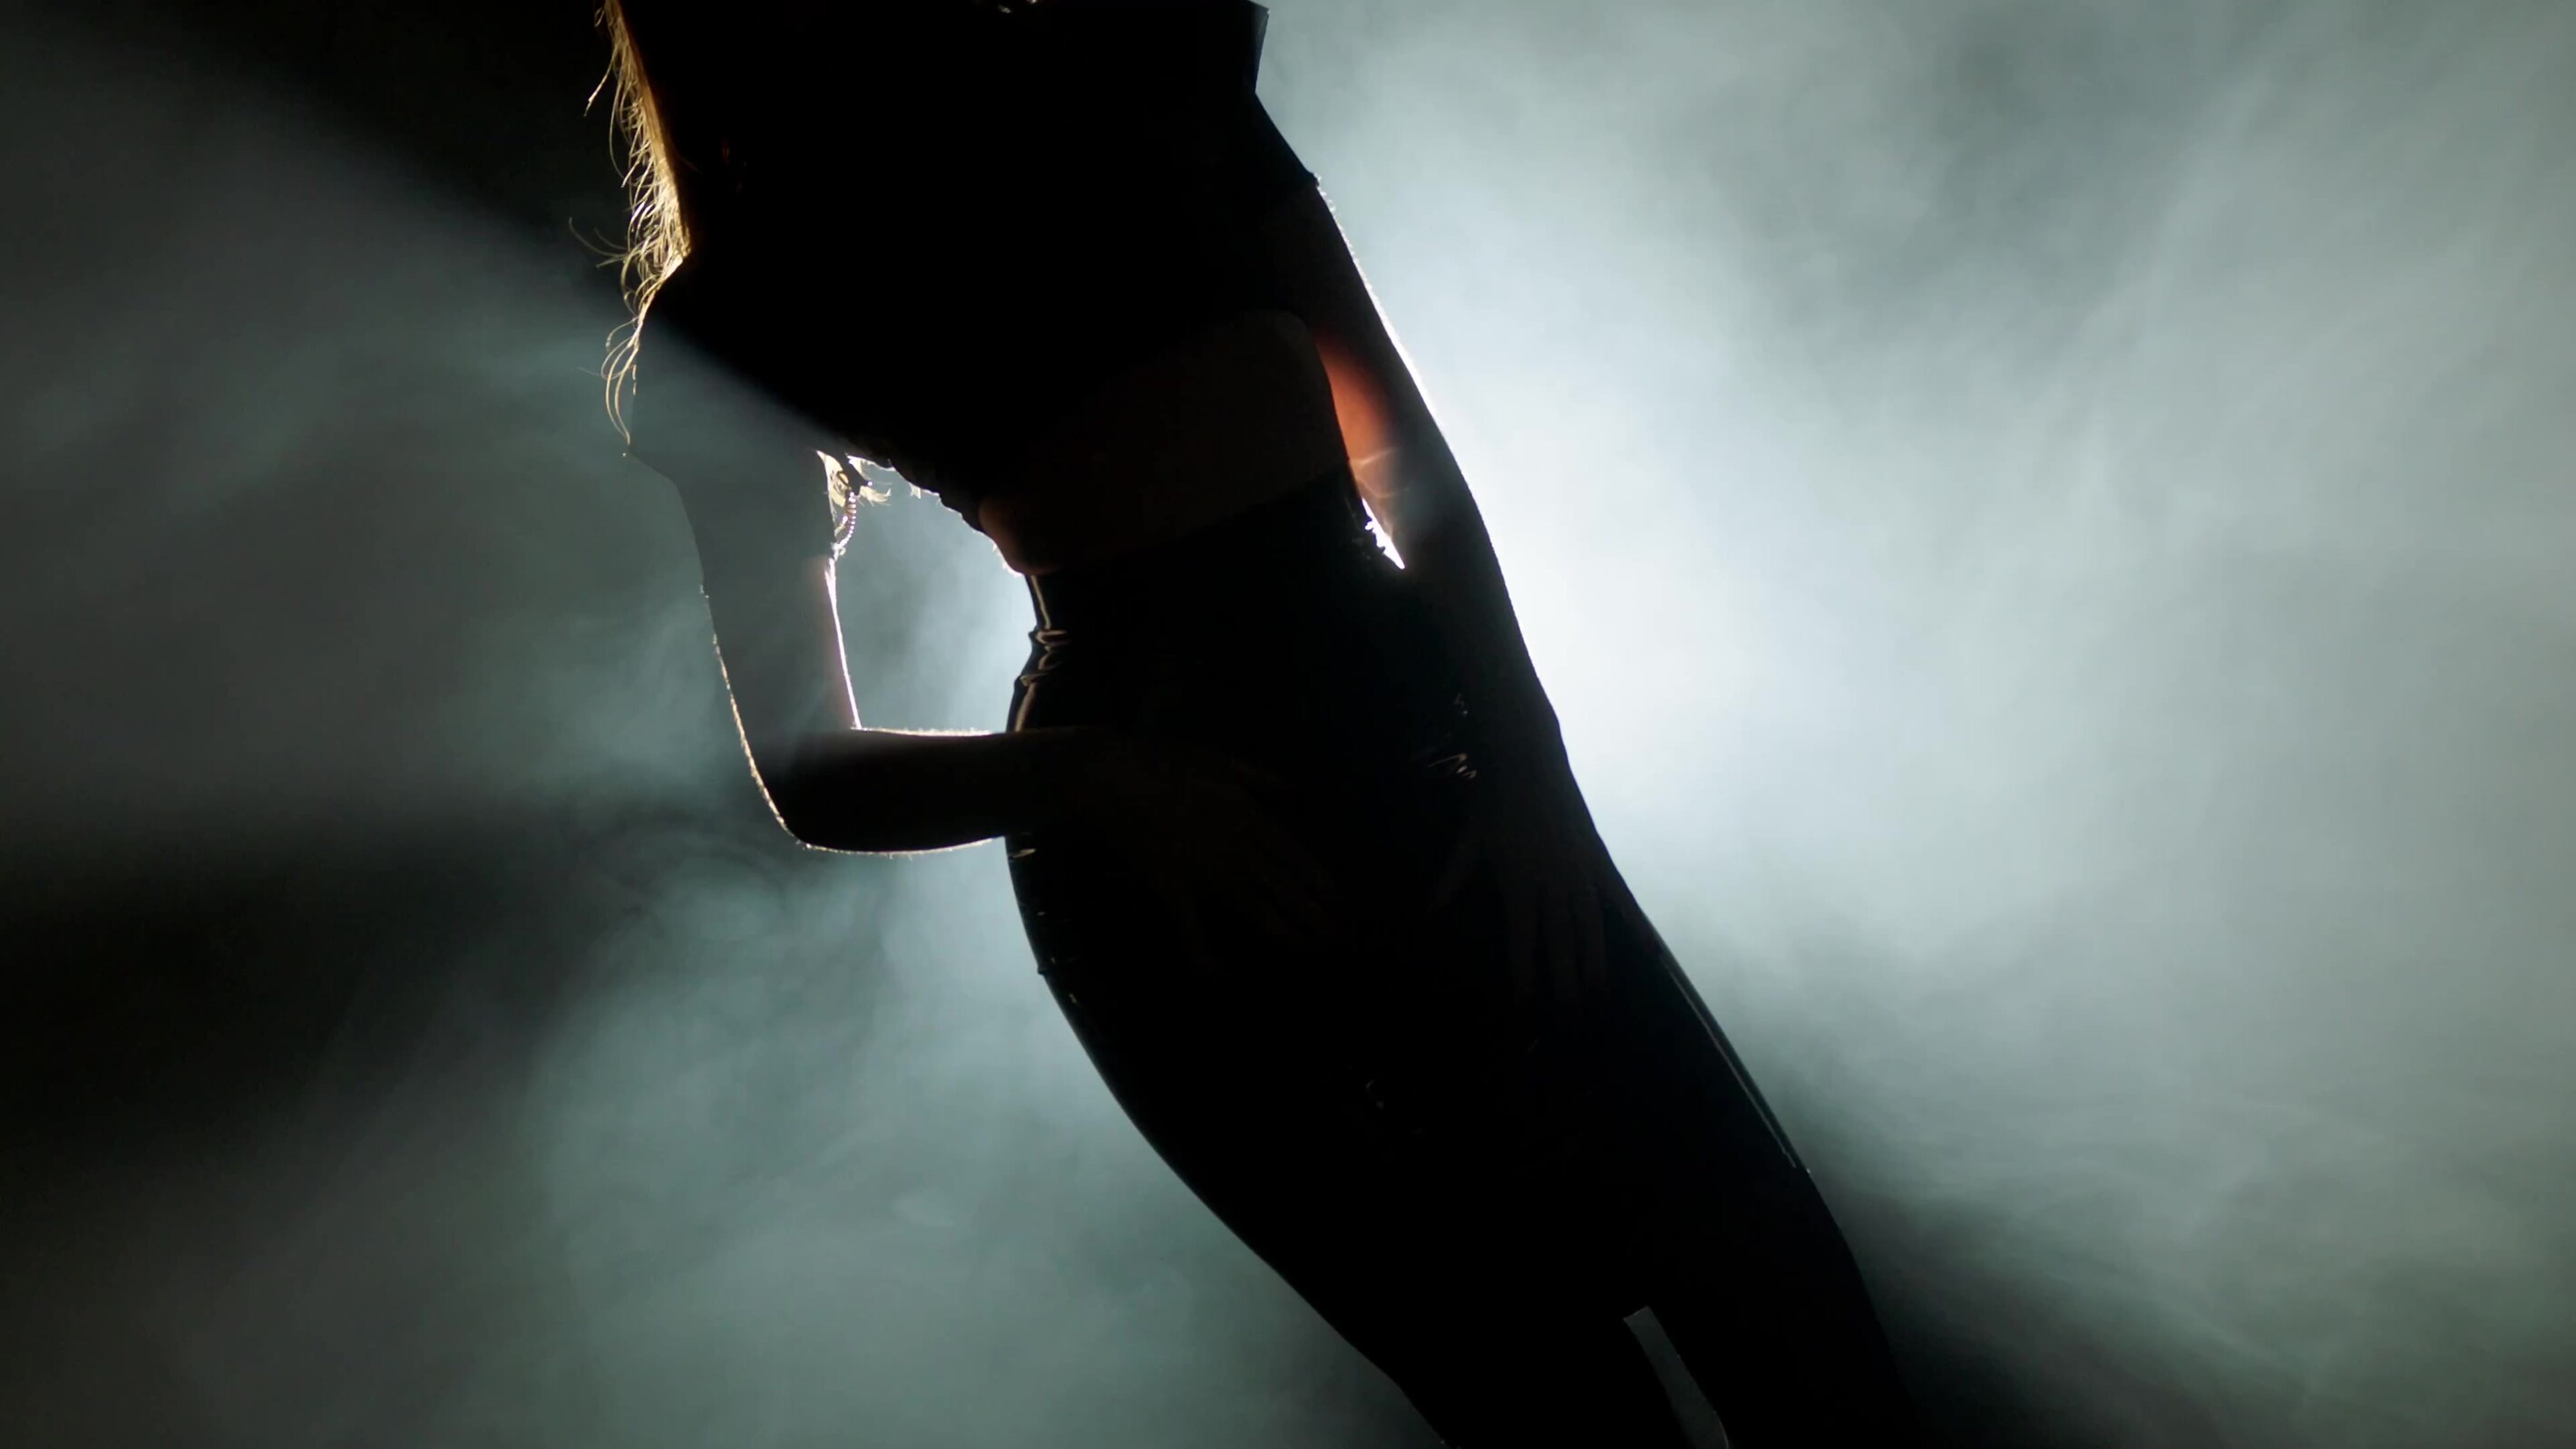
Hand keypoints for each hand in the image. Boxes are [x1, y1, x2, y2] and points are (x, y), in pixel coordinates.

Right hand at [1060, 730, 1348, 966]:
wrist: (1115, 779)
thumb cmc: (1166, 762)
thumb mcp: (1220, 759)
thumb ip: (1258, 777)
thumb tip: (1291, 789)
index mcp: (1248, 816)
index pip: (1295, 856)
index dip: (1320, 882)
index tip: (1340, 902)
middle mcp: (1235, 850)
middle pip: (1283, 887)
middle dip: (1312, 914)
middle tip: (1335, 937)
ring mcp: (1206, 874)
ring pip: (1253, 909)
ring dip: (1282, 932)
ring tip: (1306, 950)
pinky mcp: (1173, 890)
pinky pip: (1191, 928)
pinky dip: (1203, 953)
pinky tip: (1219, 976)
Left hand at [1429, 738, 1631, 1007]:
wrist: (1527, 758)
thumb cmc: (1494, 797)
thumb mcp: (1470, 839)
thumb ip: (1453, 876)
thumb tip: (1429, 910)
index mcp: (1518, 882)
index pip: (1522, 939)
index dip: (1526, 972)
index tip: (1527, 1002)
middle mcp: (1551, 883)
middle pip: (1560, 941)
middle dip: (1564, 979)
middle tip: (1570, 1013)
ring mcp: (1578, 871)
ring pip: (1589, 926)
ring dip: (1594, 960)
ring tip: (1599, 990)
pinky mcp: (1597, 857)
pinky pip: (1620, 897)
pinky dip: (1635, 924)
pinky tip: (1651, 949)